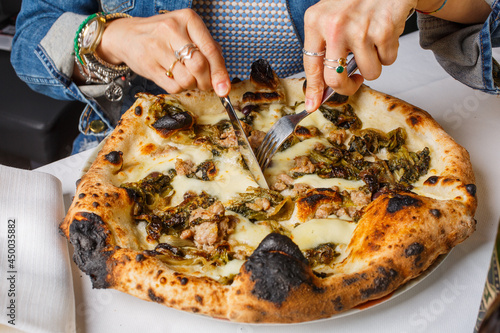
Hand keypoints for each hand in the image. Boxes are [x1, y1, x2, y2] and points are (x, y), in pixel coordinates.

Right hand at [96, 9, 230, 95]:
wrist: (128, 35)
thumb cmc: (164, 36)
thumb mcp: (188, 34)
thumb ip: (209, 52)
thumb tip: (223, 81)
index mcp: (188, 19)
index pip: (211, 50)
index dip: (220, 73)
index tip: (224, 88)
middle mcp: (172, 29)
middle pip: (200, 66)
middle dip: (205, 81)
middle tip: (203, 83)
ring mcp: (157, 47)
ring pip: (187, 79)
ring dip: (191, 85)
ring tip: (186, 77)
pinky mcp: (148, 64)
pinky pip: (173, 86)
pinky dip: (179, 87)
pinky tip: (174, 77)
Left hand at [303, 0, 415, 111]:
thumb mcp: (330, 14)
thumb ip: (324, 46)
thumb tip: (319, 89)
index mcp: (316, 21)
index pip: (311, 65)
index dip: (313, 90)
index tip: (313, 105)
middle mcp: (334, 26)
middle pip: (336, 79)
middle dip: (347, 88)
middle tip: (354, 81)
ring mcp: (360, 29)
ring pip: (368, 73)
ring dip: (374, 64)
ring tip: (373, 42)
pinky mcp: (384, 30)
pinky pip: (387, 61)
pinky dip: (389, 52)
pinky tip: (385, 32)